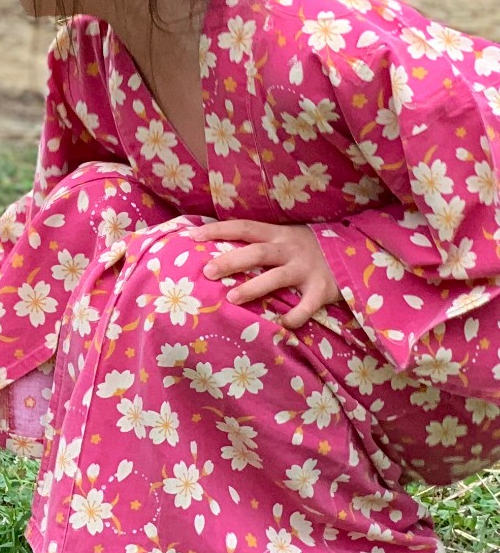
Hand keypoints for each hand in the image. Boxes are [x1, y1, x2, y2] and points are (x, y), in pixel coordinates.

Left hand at [186, 220, 341, 329]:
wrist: (358, 253)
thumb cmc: (310, 248)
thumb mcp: (287, 237)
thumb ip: (261, 242)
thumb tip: (217, 249)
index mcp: (279, 234)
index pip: (244, 227)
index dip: (219, 230)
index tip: (193, 236)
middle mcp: (291, 250)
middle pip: (257, 252)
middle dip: (231, 261)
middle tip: (206, 271)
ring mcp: (307, 270)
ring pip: (277, 278)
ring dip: (253, 288)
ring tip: (231, 299)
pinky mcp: (323, 290)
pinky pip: (306, 306)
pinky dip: (294, 316)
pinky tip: (280, 324)